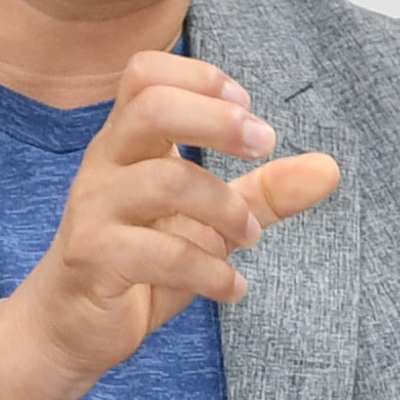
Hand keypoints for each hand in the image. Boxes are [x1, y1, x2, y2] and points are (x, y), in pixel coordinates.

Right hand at [0, 51, 341, 399]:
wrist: (69, 327)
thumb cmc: (138, 260)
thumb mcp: (208, 221)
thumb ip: (264, 193)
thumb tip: (330, 168)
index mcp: (128, 141)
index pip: (146, 73)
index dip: (200, 77)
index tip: (247, 108)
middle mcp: (106, 164)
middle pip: (152, 107)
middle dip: (217, 120)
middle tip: (264, 146)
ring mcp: (95, 209)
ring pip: (164, 181)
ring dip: (225, 207)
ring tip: (250, 237)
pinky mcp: (94, 258)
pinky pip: (158, 253)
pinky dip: (210, 271)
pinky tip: (232, 288)